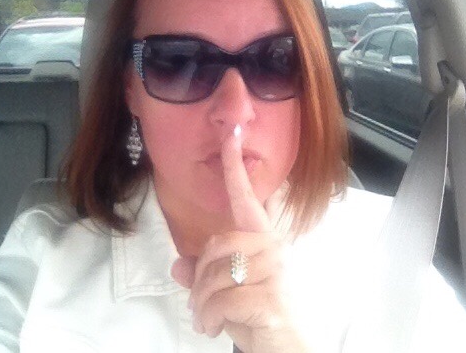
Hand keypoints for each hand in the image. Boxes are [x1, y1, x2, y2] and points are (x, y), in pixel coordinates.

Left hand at [171, 126, 310, 352]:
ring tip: (208, 320)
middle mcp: (271, 247)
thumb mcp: (225, 292)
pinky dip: (209, 319)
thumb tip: (179, 266)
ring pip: (214, 274)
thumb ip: (203, 275)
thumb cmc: (258, 315)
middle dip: (199, 279)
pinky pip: (220, 300)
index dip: (235, 166)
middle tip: (200, 305)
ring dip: (201, 304)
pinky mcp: (270, 297)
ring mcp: (274, 270)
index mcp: (260, 240)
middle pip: (215, 246)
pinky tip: (216, 329)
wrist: (287, 348)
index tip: (231, 134)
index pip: (245, 197)